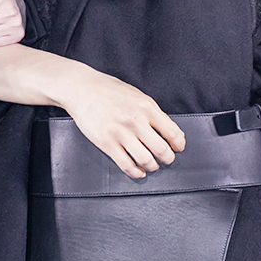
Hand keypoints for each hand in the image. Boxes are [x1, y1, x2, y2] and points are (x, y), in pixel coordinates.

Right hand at [62, 69, 185, 179]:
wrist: (82, 88)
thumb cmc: (109, 90)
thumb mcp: (137, 95)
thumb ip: (152, 112)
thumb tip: (169, 130)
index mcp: (147, 107)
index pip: (172, 132)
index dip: (179, 144)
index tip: (178, 148)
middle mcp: (136, 121)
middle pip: (162, 150)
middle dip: (168, 159)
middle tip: (167, 159)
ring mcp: (120, 133)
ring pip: (146, 160)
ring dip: (152, 166)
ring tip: (151, 165)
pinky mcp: (106, 143)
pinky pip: (126, 165)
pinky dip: (136, 172)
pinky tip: (138, 171)